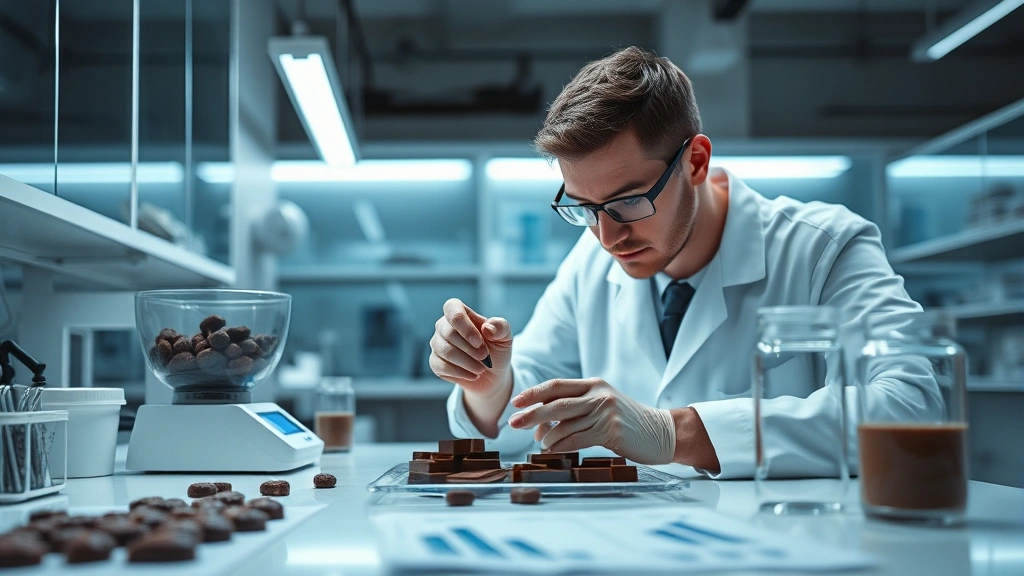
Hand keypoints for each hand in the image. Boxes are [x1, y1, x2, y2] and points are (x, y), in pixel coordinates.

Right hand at [429, 299, 513, 436]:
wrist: (494, 377)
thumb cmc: (499, 351)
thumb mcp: (506, 338)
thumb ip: (502, 327)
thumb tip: (488, 327)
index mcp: (460, 314)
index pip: (451, 307)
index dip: (462, 322)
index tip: (480, 338)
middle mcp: (444, 328)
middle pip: (445, 331)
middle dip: (468, 346)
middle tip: (485, 357)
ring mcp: (437, 346)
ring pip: (441, 350)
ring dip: (465, 361)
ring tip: (481, 368)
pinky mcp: (436, 365)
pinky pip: (440, 367)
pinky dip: (459, 373)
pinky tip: (473, 376)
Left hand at [506, 378, 675, 464]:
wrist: (662, 432)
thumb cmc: (627, 422)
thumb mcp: (602, 405)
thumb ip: (576, 408)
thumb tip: (541, 423)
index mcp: (594, 384)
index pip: (556, 385)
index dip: (534, 393)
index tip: (516, 402)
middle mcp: (598, 395)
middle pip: (556, 403)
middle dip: (531, 413)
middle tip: (513, 423)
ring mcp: (605, 412)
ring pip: (564, 424)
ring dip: (547, 436)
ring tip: (539, 444)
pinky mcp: (611, 431)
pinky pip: (577, 439)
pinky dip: (561, 446)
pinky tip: (553, 450)